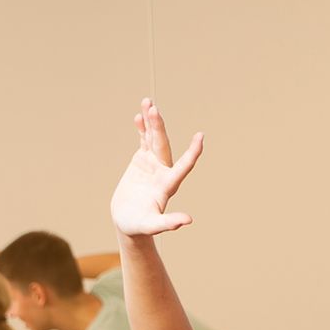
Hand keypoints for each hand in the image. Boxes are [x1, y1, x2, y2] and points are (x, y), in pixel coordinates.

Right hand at [111, 98, 202, 238]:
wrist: (129, 222)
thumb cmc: (140, 227)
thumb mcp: (152, 226)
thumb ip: (168, 223)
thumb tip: (188, 221)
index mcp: (168, 185)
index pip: (184, 165)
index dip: (193, 152)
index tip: (201, 137)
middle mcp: (163, 171)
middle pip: (163, 145)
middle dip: (158, 127)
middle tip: (153, 109)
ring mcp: (152, 165)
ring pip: (154, 139)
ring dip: (152, 122)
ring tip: (148, 102)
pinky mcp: (141, 162)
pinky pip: (144, 141)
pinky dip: (142, 129)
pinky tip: (140, 115)